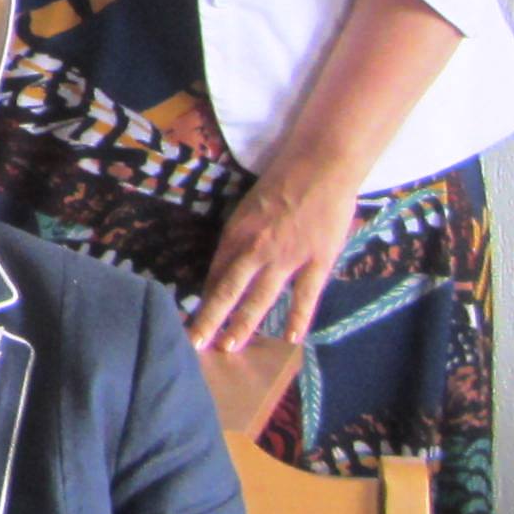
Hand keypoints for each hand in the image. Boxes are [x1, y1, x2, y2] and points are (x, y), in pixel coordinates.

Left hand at [191, 156, 363, 352]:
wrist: (321, 165)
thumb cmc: (283, 181)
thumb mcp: (249, 207)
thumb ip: (241, 238)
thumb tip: (227, 267)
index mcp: (236, 232)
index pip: (215, 272)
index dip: (203, 296)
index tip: (191, 316)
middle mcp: (256, 248)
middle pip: (227, 290)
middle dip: (209, 319)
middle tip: (195, 344)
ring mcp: (287, 257)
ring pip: (259, 298)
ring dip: (242, 324)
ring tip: (229, 348)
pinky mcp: (318, 261)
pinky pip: (306, 295)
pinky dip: (297, 318)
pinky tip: (289, 338)